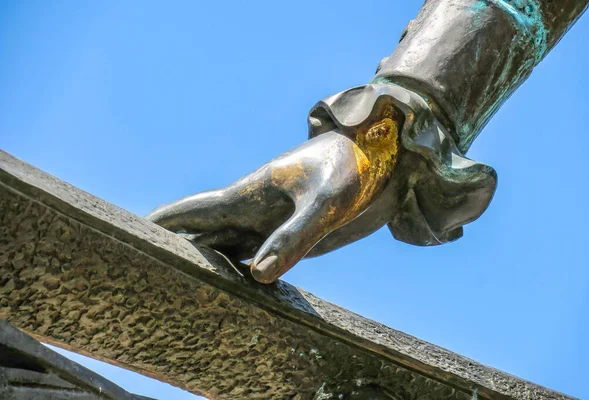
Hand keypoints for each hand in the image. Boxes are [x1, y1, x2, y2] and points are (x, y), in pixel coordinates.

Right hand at [147, 109, 400, 283]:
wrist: (383, 159)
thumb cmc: (352, 168)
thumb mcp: (326, 202)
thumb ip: (294, 236)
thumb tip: (258, 276)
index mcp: (249, 195)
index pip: (193, 212)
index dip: (161, 224)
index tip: (131, 234)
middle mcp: (254, 210)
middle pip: (204, 234)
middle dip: (176, 251)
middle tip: (146, 272)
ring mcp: (273, 223)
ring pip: (229, 248)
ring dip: (208, 265)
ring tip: (181, 287)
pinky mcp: (294, 235)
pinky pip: (259, 257)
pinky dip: (242, 272)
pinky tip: (237, 288)